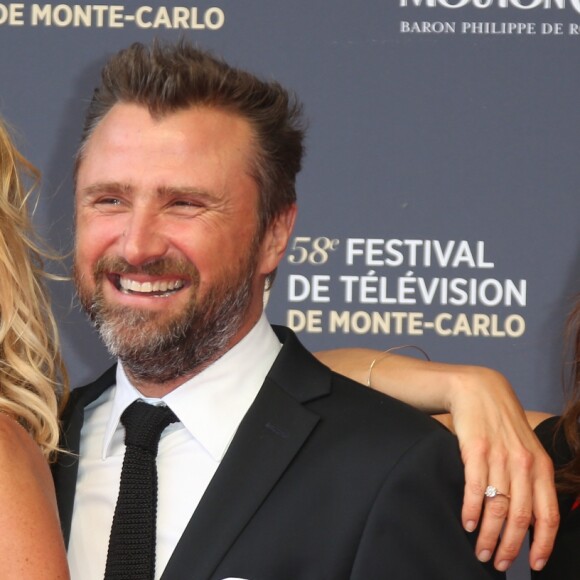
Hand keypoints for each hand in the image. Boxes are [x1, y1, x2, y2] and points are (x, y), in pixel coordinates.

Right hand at [441, 367, 558, 571]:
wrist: (478, 389)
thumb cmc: (501, 422)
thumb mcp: (525, 448)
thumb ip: (531, 479)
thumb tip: (530, 518)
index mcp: (541, 466)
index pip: (548, 515)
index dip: (543, 545)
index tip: (533, 565)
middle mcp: (524, 463)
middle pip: (521, 517)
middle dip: (510, 548)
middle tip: (497, 563)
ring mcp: (499, 456)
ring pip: (497, 507)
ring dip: (489, 535)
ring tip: (481, 550)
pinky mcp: (475, 449)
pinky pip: (474, 488)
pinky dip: (471, 510)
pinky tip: (467, 523)